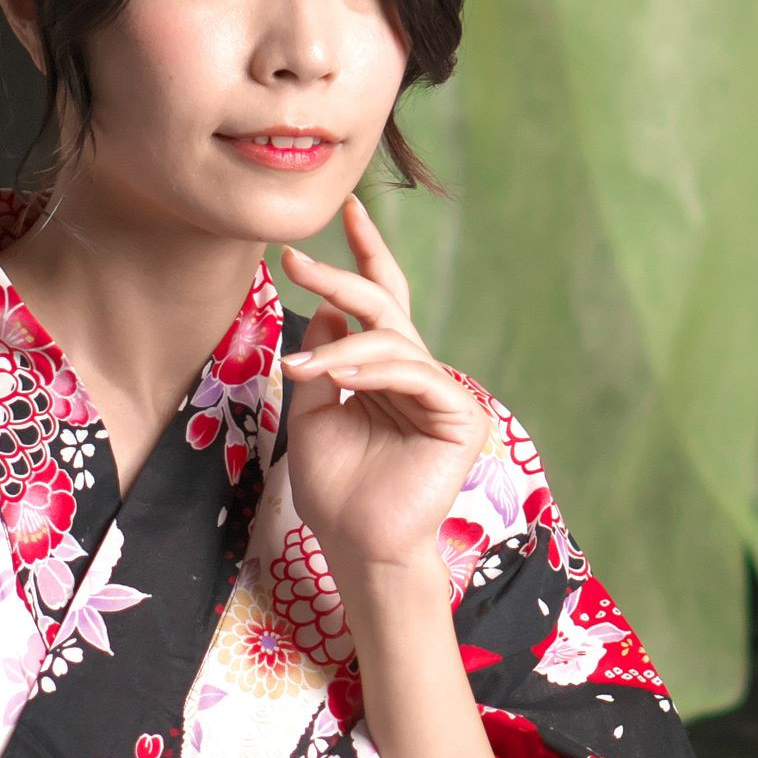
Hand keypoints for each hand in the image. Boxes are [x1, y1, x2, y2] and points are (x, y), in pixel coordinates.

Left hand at [280, 195, 488, 579]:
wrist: (358, 547)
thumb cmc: (336, 492)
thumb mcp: (312, 413)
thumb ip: (320, 362)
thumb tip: (325, 310)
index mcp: (387, 373)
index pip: (381, 302)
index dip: (366, 255)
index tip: (348, 210)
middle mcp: (419, 375)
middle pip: (387, 308)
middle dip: (343, 277)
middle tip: (296, 260)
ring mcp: (443, 394)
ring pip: (395, 342)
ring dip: (342, 349)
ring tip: (304, 372)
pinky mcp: (460, 416)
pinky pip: (416, 375)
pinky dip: (375, 371)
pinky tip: (341, 378)